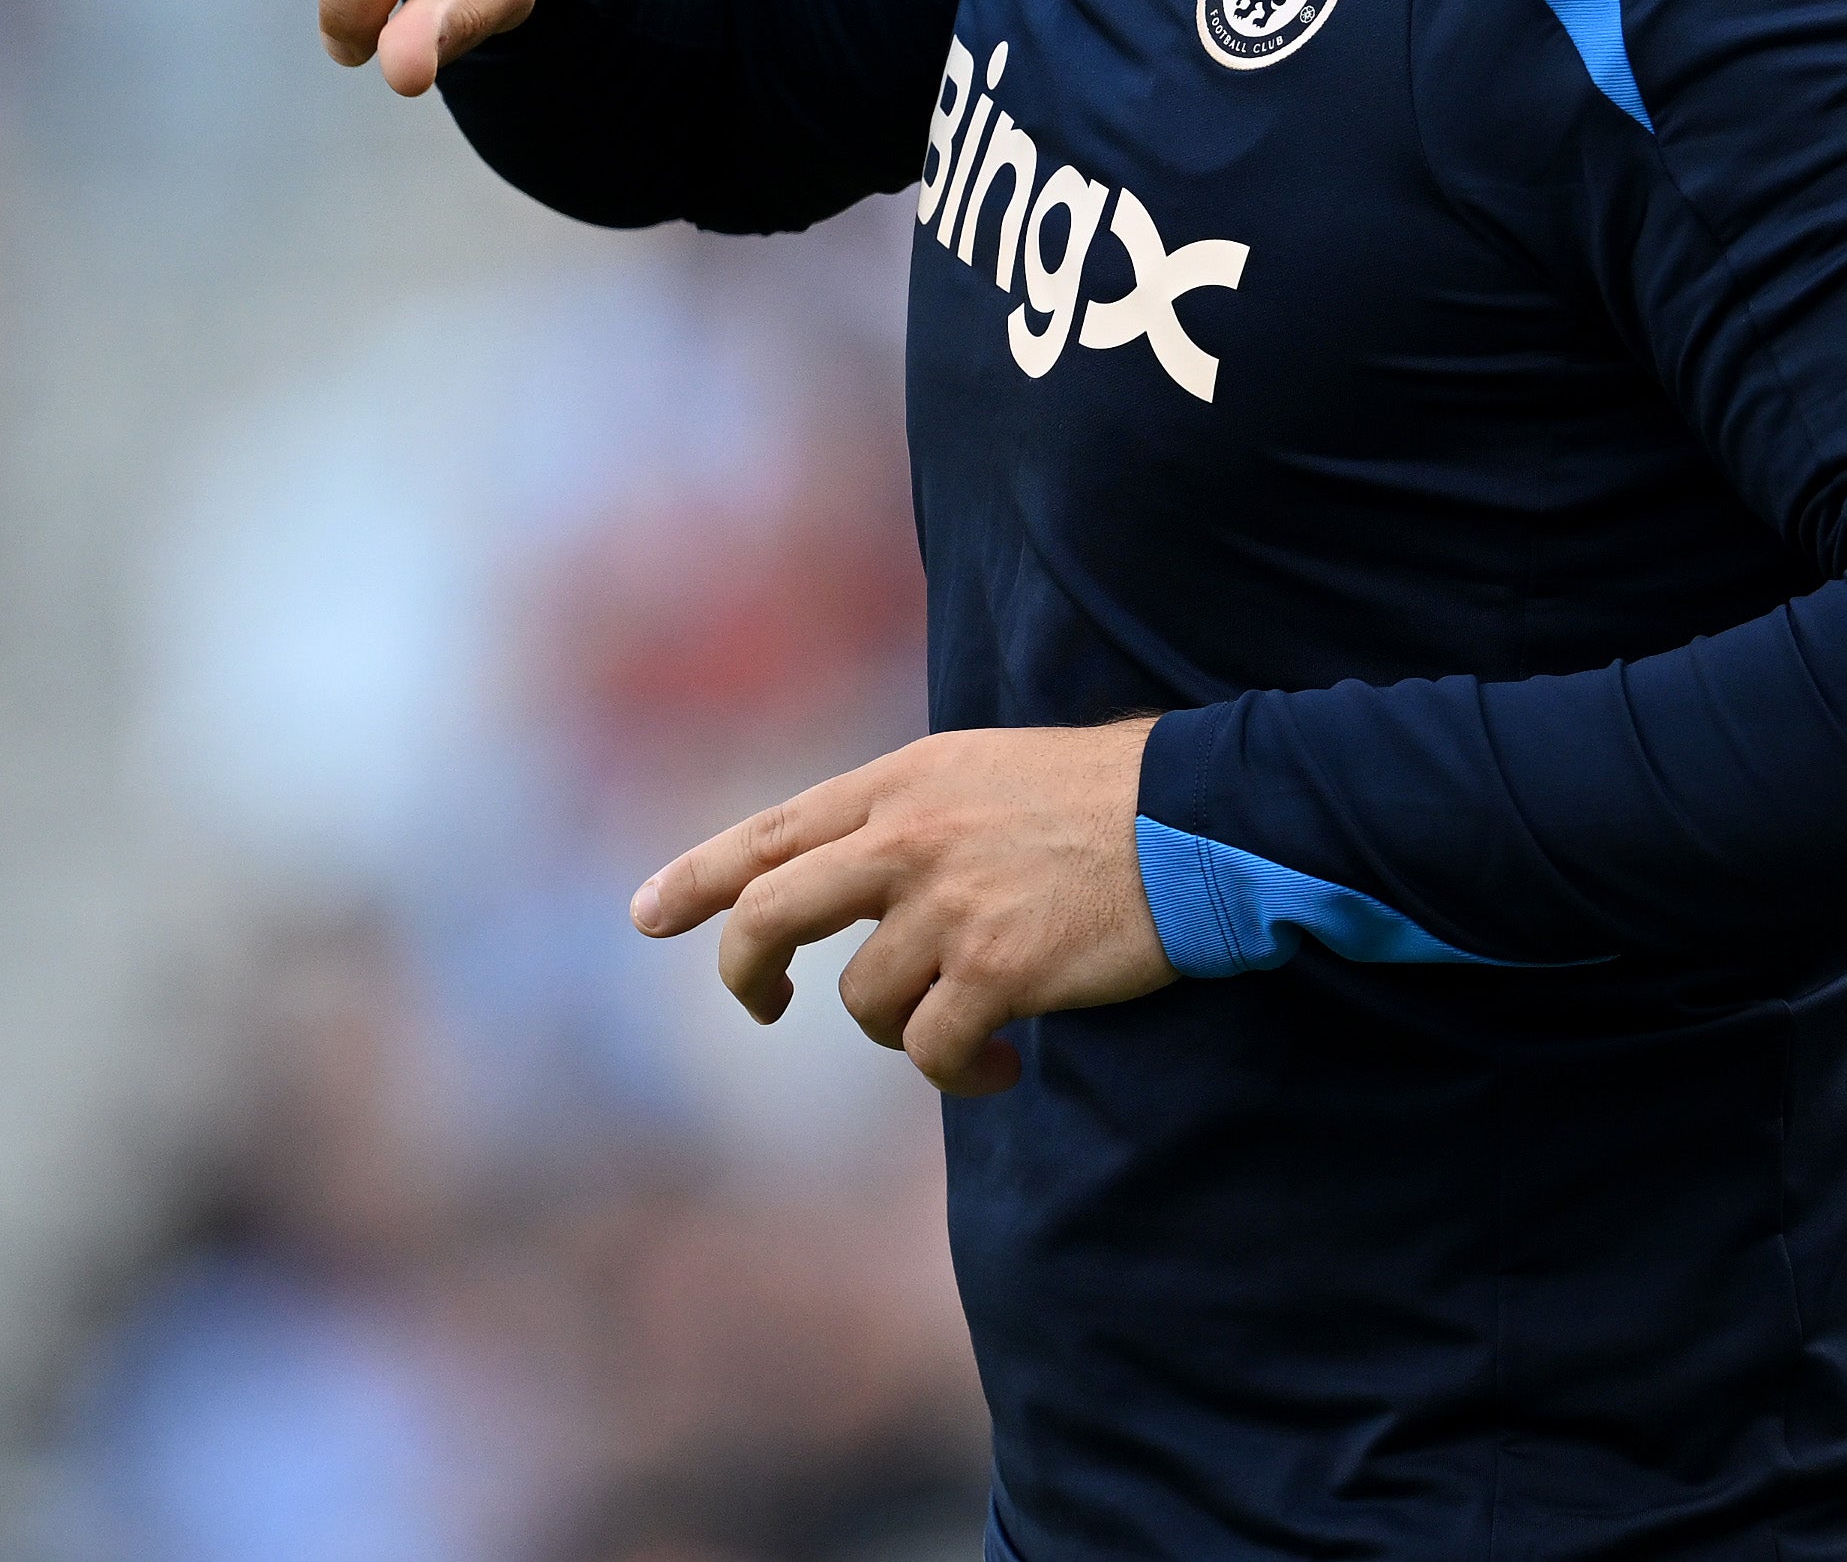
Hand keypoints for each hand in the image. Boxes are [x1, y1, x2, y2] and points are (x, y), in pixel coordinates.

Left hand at [631, 719, 1172, 1095]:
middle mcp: (905, 838)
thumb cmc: (1106, 797)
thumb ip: (911, 816)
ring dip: (905, 1034)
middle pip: (770, 913)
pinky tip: (1004, 1066)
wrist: (1201, 817)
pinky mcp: (996, 971)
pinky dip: (961, 1073)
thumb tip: (859, 876)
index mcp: (900, 783)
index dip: (695, 878)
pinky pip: (932, 1052)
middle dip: (747, 973)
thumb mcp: (984, 772)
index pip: (768, 834)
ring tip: (970, 1035)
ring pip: (862, 1003)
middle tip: (764, 1006)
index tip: (644, 916)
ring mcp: (946, 905)